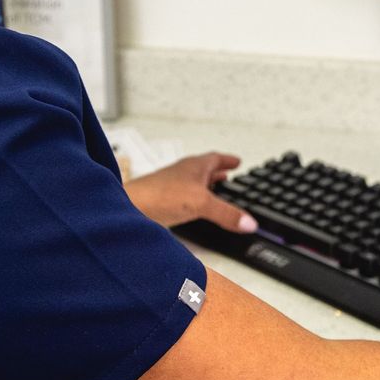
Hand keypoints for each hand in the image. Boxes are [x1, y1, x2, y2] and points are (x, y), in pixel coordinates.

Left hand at [125, 152, 258, 234]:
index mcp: (194, 166)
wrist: (129, 207)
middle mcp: (183, 174)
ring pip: (193, 183)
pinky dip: (193, 200)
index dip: (228, 160)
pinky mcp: (163, 202)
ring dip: (205, 185)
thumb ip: (226, 214)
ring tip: (214, 190)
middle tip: (228, 172)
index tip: (238, 161)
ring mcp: (172, 187)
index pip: (216, 158)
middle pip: (204, 169)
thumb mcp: (201, 203)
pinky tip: (192, 209)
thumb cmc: (159, 194)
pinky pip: (183, 198)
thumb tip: (249, 222)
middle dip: (217, 171)